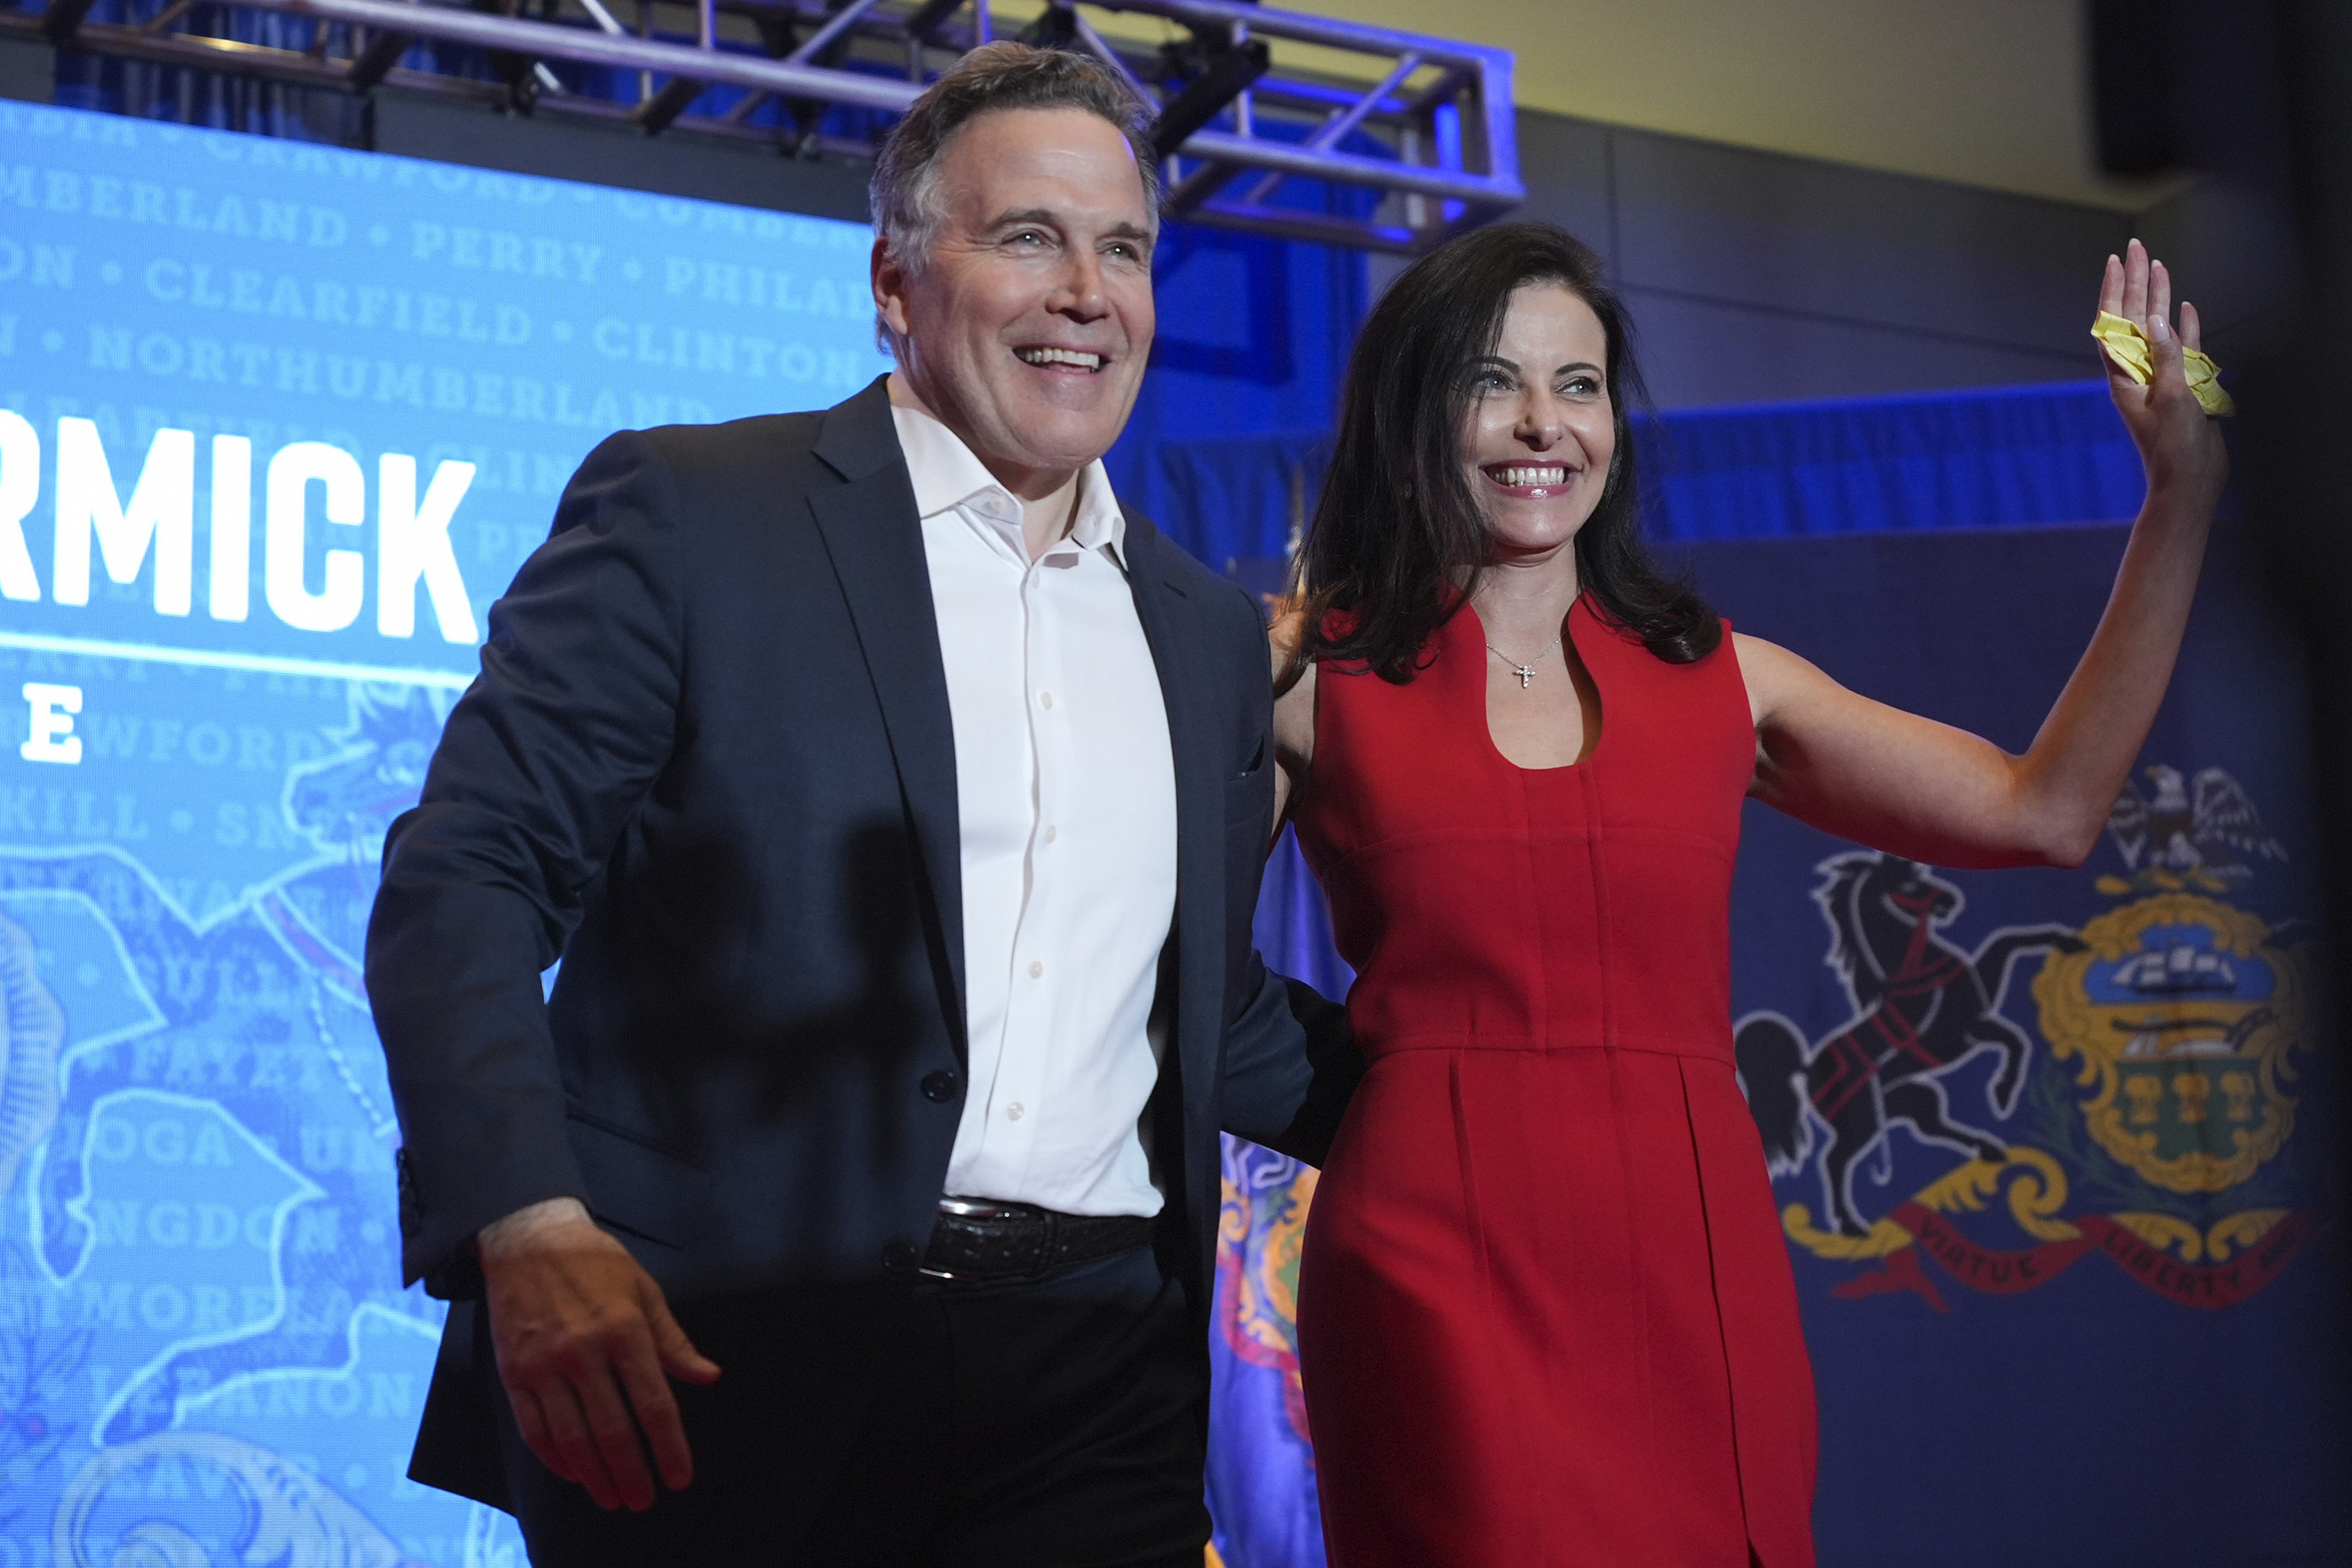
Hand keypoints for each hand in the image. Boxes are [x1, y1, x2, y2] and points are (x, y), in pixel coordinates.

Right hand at [478, 1197, 721, 1510]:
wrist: (527, 1239)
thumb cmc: (595, 1264)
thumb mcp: (645, 1291)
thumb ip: (674, 1341)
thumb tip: (709, 1376)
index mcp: (624, 1330)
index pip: (653, 1403)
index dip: (669, 1446)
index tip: (680, 1476)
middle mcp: (583, 1353)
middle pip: (611, 1430)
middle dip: (632, 1472)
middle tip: (644, 1499)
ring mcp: (544, 1366)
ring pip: (571, 1437)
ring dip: (594, 1475)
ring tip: (612, 1497)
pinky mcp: (514, 1373)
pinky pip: (534, 1428)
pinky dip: (555, 1458)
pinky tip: (574, 1472)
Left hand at [2099, 237, 2228, 501]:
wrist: (2190, 482)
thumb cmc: (2175, 447)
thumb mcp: (2173, 398)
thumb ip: (2167, 357)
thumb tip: (2159, 319)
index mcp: (2125, 376)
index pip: (2115, 323)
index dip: (2116, 290)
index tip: (2117, 260)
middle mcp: (2139, 372)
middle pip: (2135, 318)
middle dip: (2135, 282)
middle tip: (2137, 247)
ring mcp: (2161, 378)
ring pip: (2158, 328)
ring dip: (2158, 298)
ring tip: (2158, 267)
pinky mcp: (2184, 387)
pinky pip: (2182, 349)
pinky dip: (2183, 327)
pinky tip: (2185, 307)